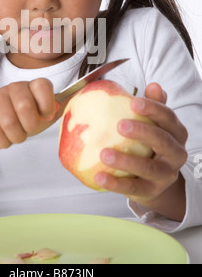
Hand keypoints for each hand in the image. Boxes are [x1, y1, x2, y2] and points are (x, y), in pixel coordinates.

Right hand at [0, 78, 59, 153]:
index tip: (46, 116)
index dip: (46, 104)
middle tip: (28, 131)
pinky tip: (4, 138)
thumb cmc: (26, 118)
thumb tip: (82, 102)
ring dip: (15, 136)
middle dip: (29, 126)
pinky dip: (2, 140)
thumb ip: (61, 109)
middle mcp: (16, 87)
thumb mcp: (46, 115)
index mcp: (34, 86)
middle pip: (24, 105)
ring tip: (17, 136)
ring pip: (8, 121)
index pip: (42, 86)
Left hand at [95, 83, 187, 220]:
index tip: (134, 102)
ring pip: (149, 168)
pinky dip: (116, 184)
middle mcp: (176, 153)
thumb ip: (152, 105)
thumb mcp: (153, 123)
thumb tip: (154, 85)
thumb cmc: (150, 143)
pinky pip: (134, 188)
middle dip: (142, 132)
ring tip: (104, 153)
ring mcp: (166, 174)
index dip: (153, 108)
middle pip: (162, 141)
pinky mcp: (152, 191)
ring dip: (126, 160)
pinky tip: (100, 176)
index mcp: (176, 132)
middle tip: (120, 125)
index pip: (168, 117)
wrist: (154, 178)